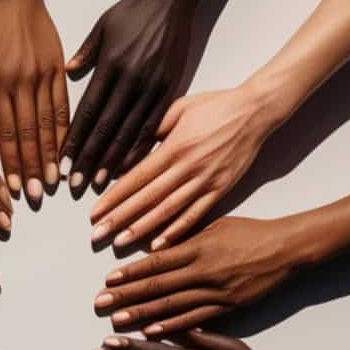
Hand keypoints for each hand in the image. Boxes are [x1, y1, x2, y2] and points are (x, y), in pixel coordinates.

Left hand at [0, 0, 68, 199]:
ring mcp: (45, 76)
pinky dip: (67, 130)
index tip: (12, 188)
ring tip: (54, 181)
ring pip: (50, 124)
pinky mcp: (59, 69)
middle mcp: (24, 82)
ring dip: (52, 155)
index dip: (11, 163)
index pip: (7, 132)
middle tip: (36, 195)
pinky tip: (69, 150)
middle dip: (33, 168)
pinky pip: (65, 105)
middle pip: (30, 134)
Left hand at [63, 0, 196, 190]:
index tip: (63, 164)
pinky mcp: (170, 89)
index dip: (75, 140)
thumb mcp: (103, 25)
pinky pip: (153, 126)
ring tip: (100, 182)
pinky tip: (129, 165)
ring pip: (130, 132)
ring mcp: (153, 87)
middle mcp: (131, 80)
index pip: (89, 112)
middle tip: (77, 184)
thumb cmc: (134, 9)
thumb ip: (85, 52)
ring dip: (113, 160)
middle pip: (107, 129)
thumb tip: (66, 72)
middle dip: (90, 159)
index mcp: (111, 65)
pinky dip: (140, 148)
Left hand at [90, 84, 277, 249]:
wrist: (255, 111)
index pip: (136, 177)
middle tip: (97, 235)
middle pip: (147, 198)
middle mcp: (188, 167)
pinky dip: (177, 231)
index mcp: (174, 147)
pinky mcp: (220, 189)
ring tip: (120, 243)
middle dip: (120, 218)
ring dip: (143, 229)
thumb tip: (128, 150)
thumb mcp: (179, 108)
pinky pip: (195, 214)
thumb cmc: (215, 105)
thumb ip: (153, 129)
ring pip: (168, 210)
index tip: (95, 212)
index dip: (114, 197)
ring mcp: (205, 181)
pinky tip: (159, 244)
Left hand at [94, 215, 297, 333]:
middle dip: (126, 296)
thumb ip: (185, 237)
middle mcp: (204, 271)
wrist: (287, 250)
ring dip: (142, 314)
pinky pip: (195, 321)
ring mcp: (216, 292)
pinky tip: (151, 333)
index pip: (157, 261)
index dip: (131, 272)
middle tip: (99, 304)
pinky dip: (171, 327)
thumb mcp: (215, 226)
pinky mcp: (227, 308)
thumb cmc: (250, 233)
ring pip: (172, 307)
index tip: (108, 280)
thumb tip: (155, 246)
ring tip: (117, 322)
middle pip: (158, 286)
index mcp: (199, 247)